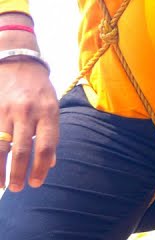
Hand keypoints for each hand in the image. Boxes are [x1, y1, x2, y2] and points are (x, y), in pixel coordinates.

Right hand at [0, 40, 58, 191]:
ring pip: (2, 147)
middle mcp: (28, 112)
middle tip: (18, 188)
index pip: (47, 145)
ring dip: (1, 170)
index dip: (41, 167)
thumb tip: (51, 162)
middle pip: (23, 150)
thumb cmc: (39, 89)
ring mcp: (8, 112)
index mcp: (48, 112)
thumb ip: (51, 133)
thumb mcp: (53, 106)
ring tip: (2, 185)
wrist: (18, 63)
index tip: (37, 183)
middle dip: (19, 173)